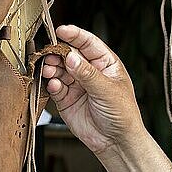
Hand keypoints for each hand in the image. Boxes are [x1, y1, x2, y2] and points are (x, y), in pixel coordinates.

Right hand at [43, 25, 144, 154]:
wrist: (115, 141)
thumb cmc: (122, 114)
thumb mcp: (107, 90)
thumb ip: (87, 73)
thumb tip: (70, 56)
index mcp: (105, 63)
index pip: (88, 43)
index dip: (74, 35)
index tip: (61, 30)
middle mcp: (89, 71)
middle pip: (69, 54)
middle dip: (58, 53)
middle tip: (49, 53)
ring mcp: (77, 84)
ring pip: (59, 69)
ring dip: (52, 68)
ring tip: (50, 70)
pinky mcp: (66, 99)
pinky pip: (55, 87)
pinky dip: (52, 84)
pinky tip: (54, 85)